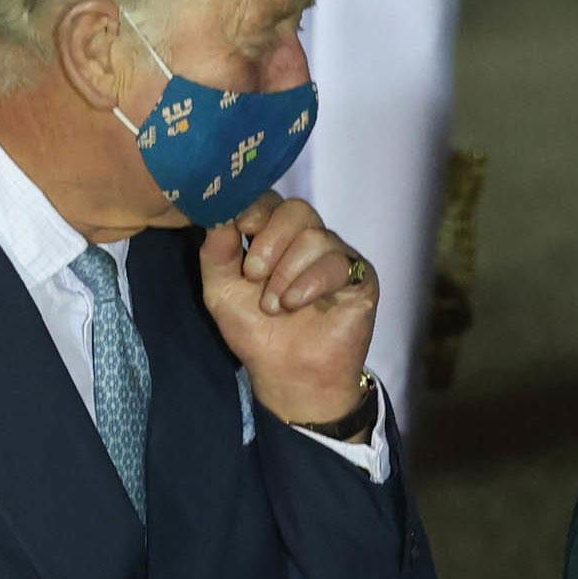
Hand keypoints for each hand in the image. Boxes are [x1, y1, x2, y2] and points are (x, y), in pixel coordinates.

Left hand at [199, 196, 375, 426]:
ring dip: (287, 272)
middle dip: (270, 240)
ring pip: (315, 236)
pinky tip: (295, 305)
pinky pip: (338, 262)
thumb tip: (219, 213)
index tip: (239, 230)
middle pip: (296, 210)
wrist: (289, 377)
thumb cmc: (257, 334)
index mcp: (277, 238)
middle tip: (253, 276)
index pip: (271, 201)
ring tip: (276, 306)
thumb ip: (216, 251)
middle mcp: (309, 242)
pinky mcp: (361, 278)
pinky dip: (310, 282)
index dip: (255, 209)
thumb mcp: (222, 291)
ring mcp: (337, 258)